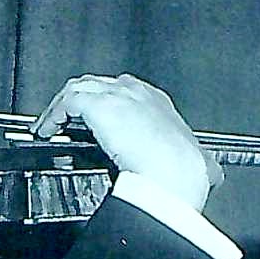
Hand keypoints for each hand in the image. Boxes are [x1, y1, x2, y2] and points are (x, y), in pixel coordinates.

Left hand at [32, 73, 221, 211]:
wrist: (174, 174)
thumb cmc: (184, 171)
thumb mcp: (199, 162)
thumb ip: (201, 163)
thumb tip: (213, 174)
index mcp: (157, 102)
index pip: (123, 91)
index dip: (104, 103)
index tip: (93, 121)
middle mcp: (136, 92)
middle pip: (97, 85)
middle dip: (80, 101)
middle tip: (65, 122)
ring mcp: (116, 96)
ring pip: (78, 88)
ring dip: (60, 106)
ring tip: (50, 124)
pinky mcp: (98, 105)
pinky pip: (67, 101)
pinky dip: (53, 113)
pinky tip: (46, 129)